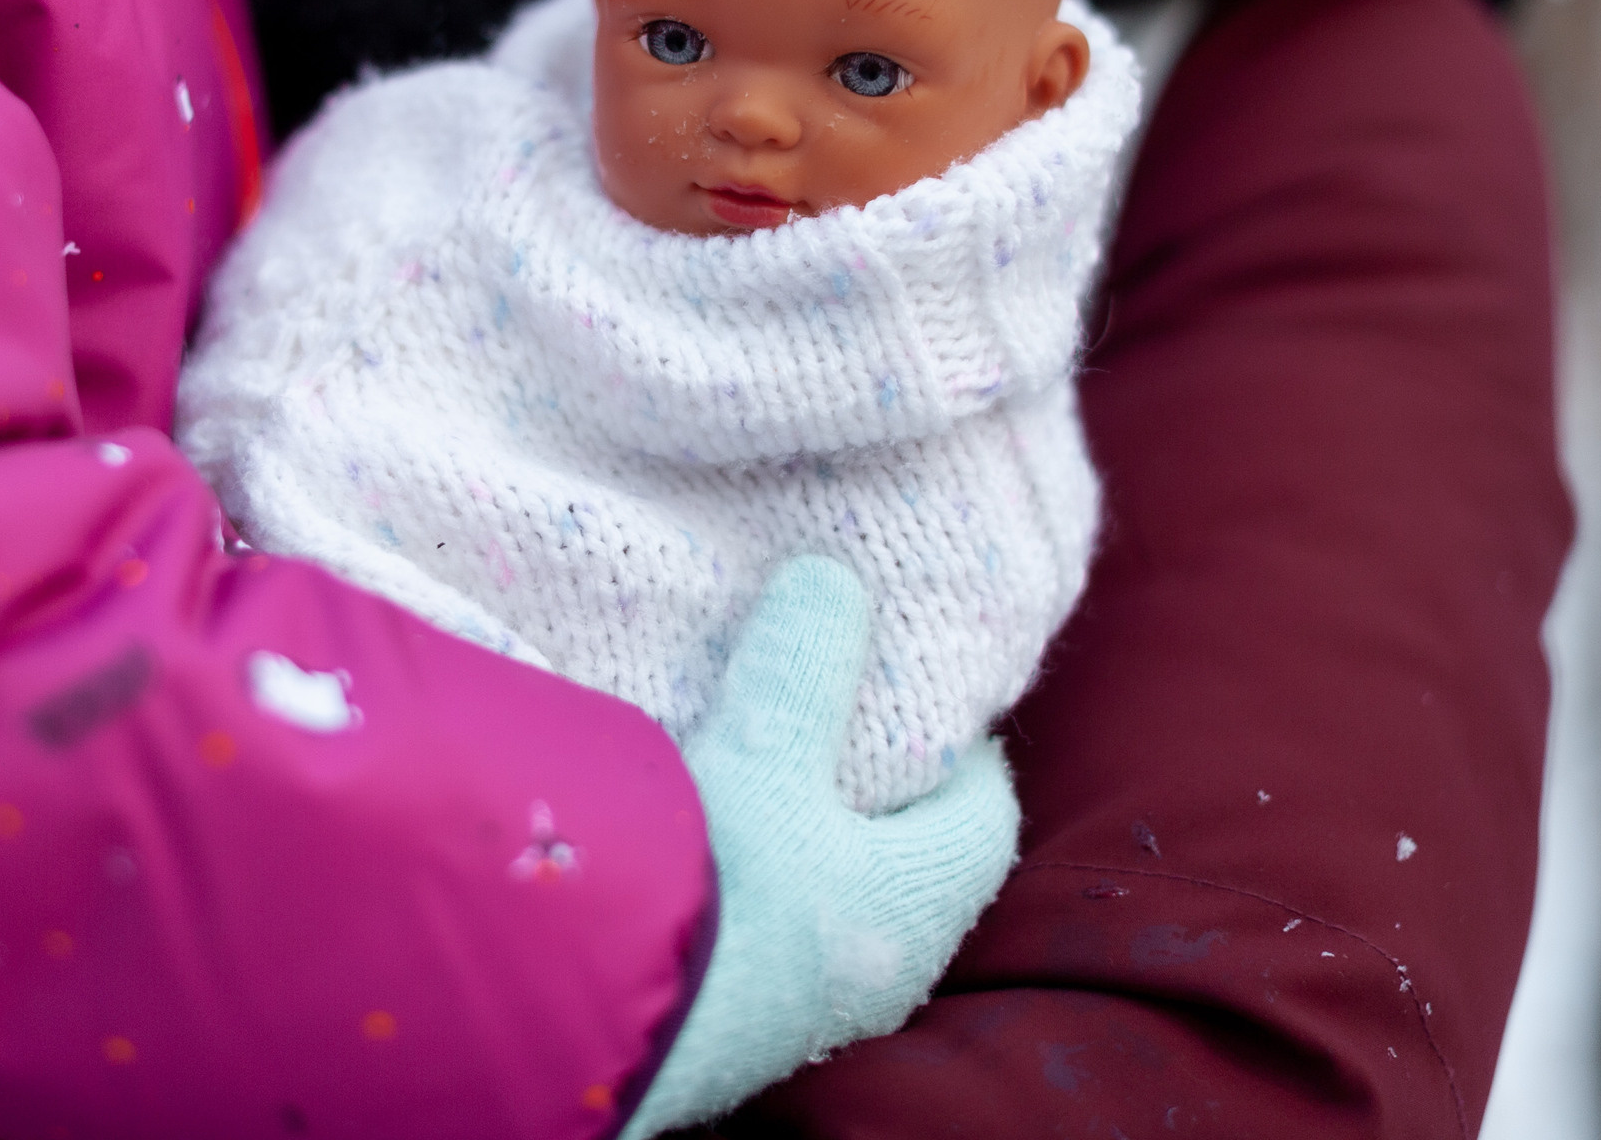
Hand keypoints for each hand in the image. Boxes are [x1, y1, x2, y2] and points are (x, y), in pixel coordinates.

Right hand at [619, 556, 1020, 1137]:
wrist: (616, 1022)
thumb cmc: (726, 885)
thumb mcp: (767, 750)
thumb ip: (804, 661)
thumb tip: (833, 577)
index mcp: (927, 899)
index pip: (984, 811)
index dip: (962, 743)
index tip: (922, 689)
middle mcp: (888, 962)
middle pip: (910, 853)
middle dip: (881, 786)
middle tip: (837, 713)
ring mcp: (814, 997)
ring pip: (838, 894)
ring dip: (811, 836)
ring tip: (763, 765)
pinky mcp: (741, 1013)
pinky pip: (773, 928)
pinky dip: (758, 876)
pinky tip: (707, 835)